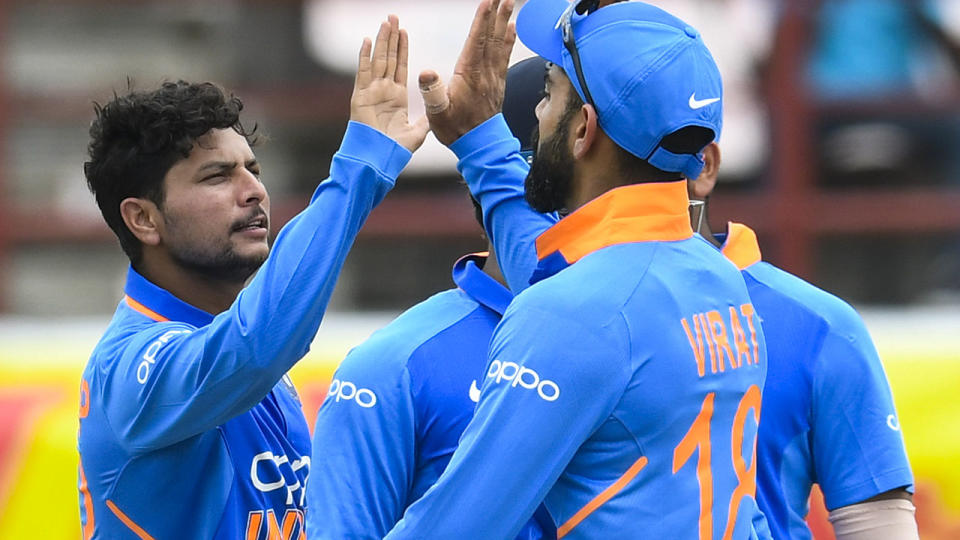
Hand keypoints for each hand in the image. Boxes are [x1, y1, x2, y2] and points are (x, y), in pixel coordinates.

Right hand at [351, 15, 428, 152]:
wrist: (378, 161)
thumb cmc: (394, 151)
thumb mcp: (417, 133)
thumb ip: (425, 121)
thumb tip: (436, 116)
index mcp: (397, 97)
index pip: (400, 66)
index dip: (402, 48)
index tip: (404, 31)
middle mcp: (384, 91)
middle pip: (389, 58)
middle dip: (391, 37)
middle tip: (393, 17)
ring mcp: (372, 92)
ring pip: (378, 60)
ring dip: (381, 41)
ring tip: (385, 22)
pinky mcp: (361, 97)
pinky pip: (363, 73)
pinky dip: (364, 56)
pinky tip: (366, 40)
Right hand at [418, 0, 516, 145]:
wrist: (478, 145)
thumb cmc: (456, 128)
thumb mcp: (438, 112)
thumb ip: (432, 92)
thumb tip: (425, 73)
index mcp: (469, 75)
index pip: (476, 42)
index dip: (482, 21)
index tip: (487, 2)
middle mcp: (485, 72)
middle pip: (491, 37)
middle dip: (496, 14)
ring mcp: (493, 77)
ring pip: (499, 43)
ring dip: (503, 21)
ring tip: (508, 4)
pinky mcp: (497, 82)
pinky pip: (504, 55)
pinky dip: (508, 39)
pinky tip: (511, 29)